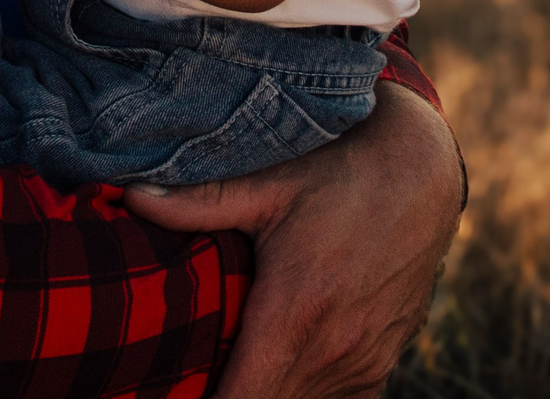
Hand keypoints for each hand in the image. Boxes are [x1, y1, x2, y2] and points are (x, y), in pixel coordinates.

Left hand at [123, 85, 462, 397]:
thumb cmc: (336, 172)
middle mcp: (335, 347)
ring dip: (271, 393)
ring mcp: (365, 358)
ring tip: (238, 366)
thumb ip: (197, 202)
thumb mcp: (266, 185)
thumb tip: (130, 196)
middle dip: (232, 395)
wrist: (419, 172)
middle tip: (201, 374)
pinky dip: (311, 393)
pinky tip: (285, 367)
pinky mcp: (385, 357)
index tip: (180, 392)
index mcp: (295, 313)